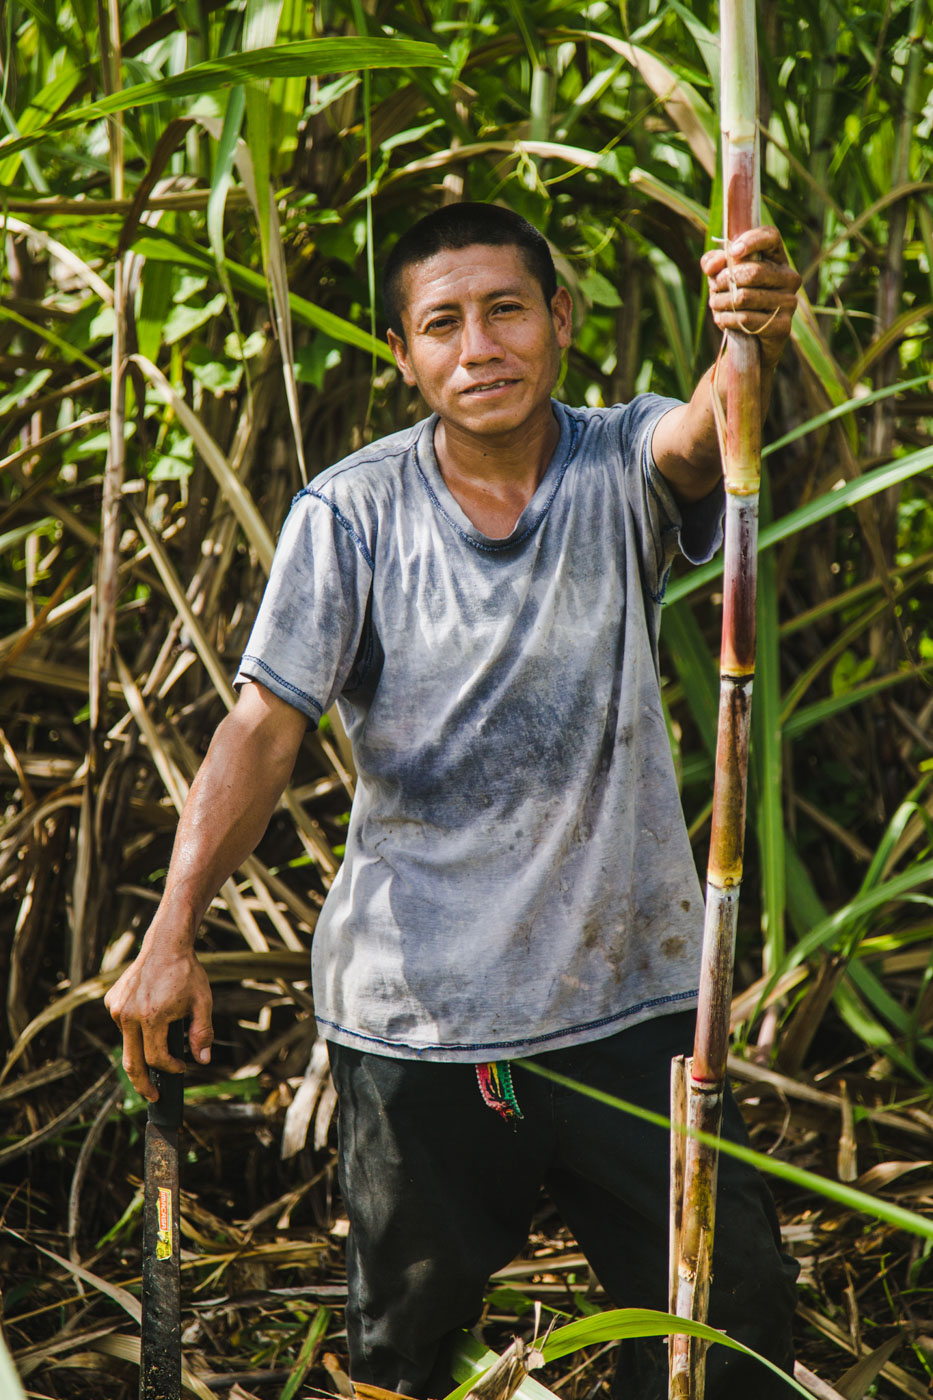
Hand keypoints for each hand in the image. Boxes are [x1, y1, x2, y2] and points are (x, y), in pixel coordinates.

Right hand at [105, 932, 212, 1100]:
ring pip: (128, 1044)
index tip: (182, 1067)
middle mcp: (128, 1014)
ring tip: (161, 1039)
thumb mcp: (203, 1002)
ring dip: (143, 1050)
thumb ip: (202, 1033)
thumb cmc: (186, 973)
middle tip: (154, 1096)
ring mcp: (117, 1008)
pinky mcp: (111, 1002)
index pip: (156, 1058)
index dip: (170, 1068)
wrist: (165, 945)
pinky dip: (136, 1030)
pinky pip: (123, 1026)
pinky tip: (151, 1014)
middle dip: (143, 1084)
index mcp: (152, 1016)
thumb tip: (203, 1060)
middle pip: (132, 1062)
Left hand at [700, 226, 800, 370]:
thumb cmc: (737, 300)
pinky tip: (722, 319)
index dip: (751, 241)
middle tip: (713, 288)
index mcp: (777, 259)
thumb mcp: (722, 278)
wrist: (751, 341)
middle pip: (753, 271)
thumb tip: (713, 265)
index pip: (771, 237)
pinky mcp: (783, 326)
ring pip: (745, 297)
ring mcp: (789, 302)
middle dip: (724, 280)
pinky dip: (727, 319)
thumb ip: (714, 263)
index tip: (732, 252)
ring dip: (721, 301)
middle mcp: (789, 278)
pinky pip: (747, 319)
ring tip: (715, 304)